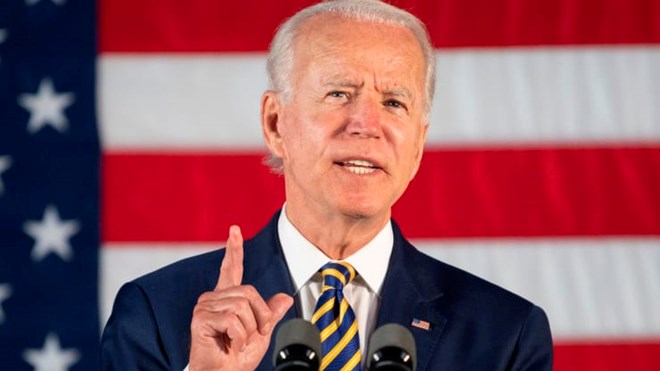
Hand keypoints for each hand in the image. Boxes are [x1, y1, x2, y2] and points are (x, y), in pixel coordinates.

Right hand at [189, 225, 292, 369]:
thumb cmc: (237, 357)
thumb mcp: (261, 332)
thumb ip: (270, 313)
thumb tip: (285, 298)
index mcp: (227, 298)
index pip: (231, 269)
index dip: (234, 249)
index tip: (234, 230)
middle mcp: (213, 298)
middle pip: (249, 292)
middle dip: (259, 317)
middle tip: (252, 336)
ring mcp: (205, 307)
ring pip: (242, 306)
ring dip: (248, 329)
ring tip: (237, 342)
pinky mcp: (200, 318)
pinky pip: (232, 319)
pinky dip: (238, 337)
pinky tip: (230, 345)